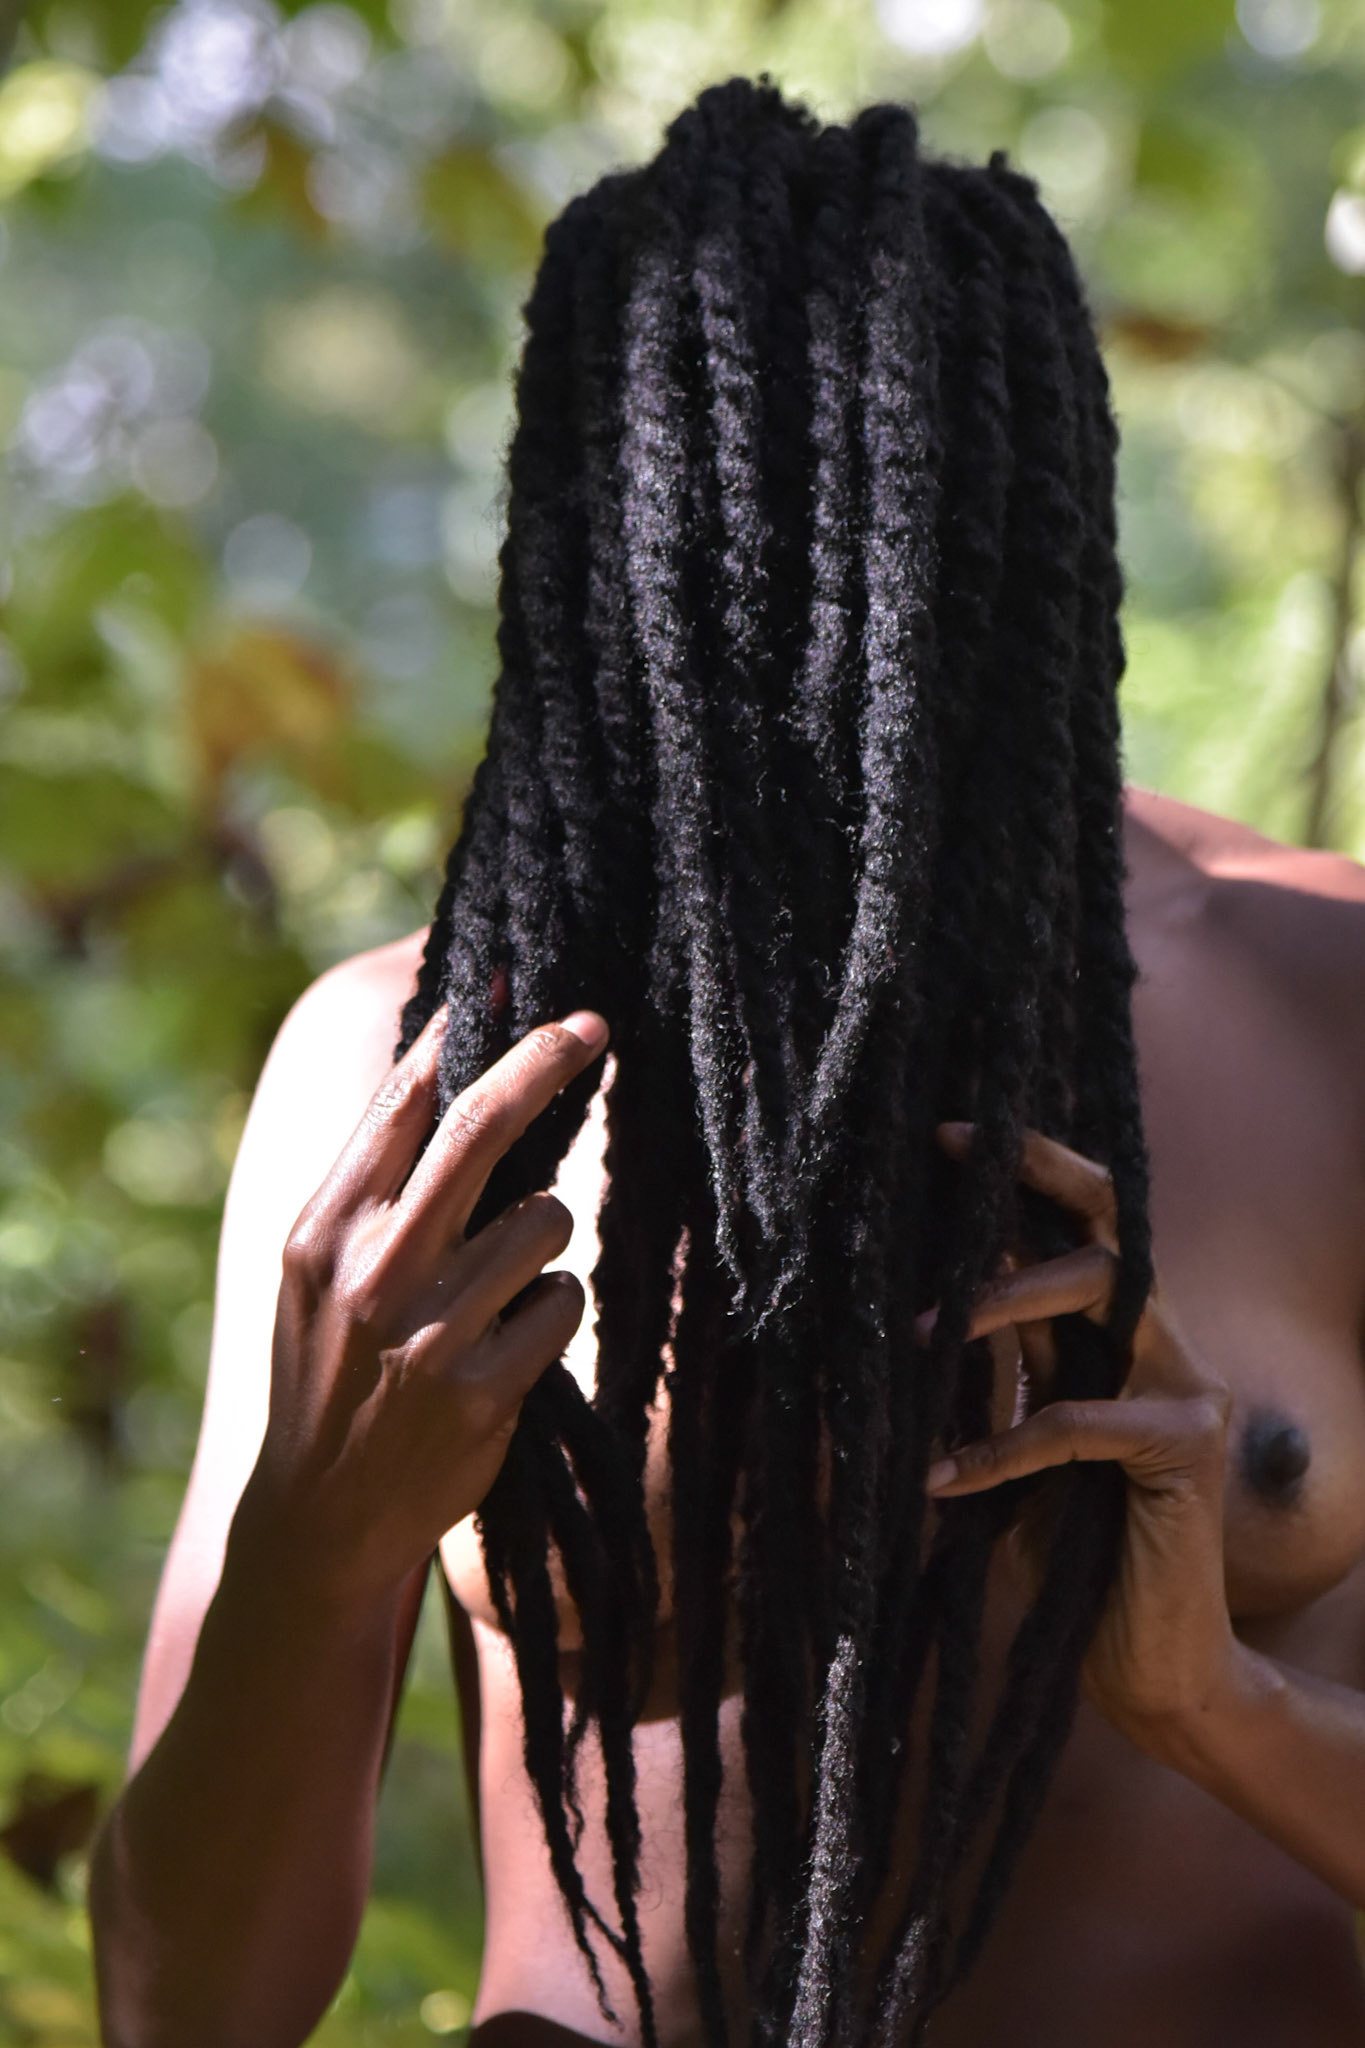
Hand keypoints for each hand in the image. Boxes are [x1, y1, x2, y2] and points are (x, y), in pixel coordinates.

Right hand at [233, 1006, 607, 1611]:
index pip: (404, 1101)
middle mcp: (374, 1270)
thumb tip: (448, 1067)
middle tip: (595, 1025)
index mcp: (324, 1227)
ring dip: (545, 1235)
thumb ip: (376, 1181)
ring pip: (547, 1219)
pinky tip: (509, 1347)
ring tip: (500, 1283)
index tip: (514, 981)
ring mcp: (432, 1334)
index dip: (466, 1031)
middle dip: (548, 1062)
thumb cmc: (328, 1365)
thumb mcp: (317, 1268)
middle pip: (484, 1128)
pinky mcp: (486, 1392)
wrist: (317, 1514)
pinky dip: (553, 1312)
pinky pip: (565, 1303)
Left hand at [924, 1125, 1241, 1755]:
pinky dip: (1001, 1447)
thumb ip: (1000, 1368)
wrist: (1148, 1663)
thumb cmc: (1072, 1551)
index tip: (945, 1134)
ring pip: (1102, 1293)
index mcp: (1116, 1335)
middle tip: (950, 1154)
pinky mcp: (1186, 1452)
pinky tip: (941, 1477)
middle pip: (1110, 1222)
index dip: (1023, 1172)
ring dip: (1003, 1298)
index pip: (1079, 1226)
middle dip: (1034, 1175)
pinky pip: (1078, 1423)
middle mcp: (1160, 1345)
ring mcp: (1186, 1391)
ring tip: (917, 1330)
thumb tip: (918, 1296)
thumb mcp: (1021, 1441)